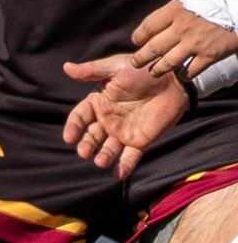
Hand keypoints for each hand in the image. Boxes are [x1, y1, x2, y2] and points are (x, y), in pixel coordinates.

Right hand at [61, 53, 188, 178]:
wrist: (176, 80)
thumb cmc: (144, 70)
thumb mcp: (117, 67)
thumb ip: (92, 71)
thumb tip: (66, 67)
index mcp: (99, 102)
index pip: (80, 117)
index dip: (73, 127)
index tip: (69, 137)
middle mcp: (108, 119)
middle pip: (92, 135)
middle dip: (87, 144)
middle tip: (84, 152)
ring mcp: (123, 132)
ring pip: (109, 148)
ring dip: (103, 156)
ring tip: (100, 162)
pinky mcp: (140, 141)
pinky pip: (130, 156)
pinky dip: (124, 166)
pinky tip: (117, 175)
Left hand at [129, 0, 237, 77]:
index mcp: (175, 10)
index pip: (148, 27)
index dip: (139, 36)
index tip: (136, 41)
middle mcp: (182, 29)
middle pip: (154, 47)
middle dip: (141, 57)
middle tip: (135, 62)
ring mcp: (196, 44)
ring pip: (169, 62)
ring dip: (158, 69)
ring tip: (153, 71)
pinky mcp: (211, 55)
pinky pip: (192, 70)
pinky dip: (184, 75)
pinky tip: (181, 75)